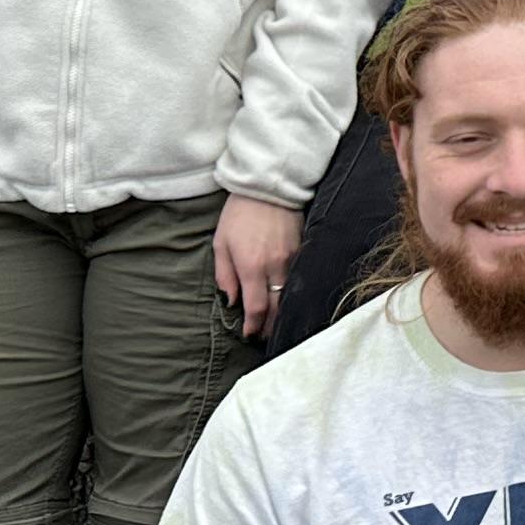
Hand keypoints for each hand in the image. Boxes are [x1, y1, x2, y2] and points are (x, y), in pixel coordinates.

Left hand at [211, 194, 303, 338]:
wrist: (269, 187)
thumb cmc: (239, 214)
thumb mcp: (221, 243)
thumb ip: (225, 275)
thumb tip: (231, 301)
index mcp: (251, 266)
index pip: (256, 308)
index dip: (253, 326)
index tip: (249, 334)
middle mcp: (275, 266)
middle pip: (277, 307)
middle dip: (269, 326)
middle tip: (263, 336)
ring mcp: (293, 259)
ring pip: (290, 295)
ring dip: (281, 313)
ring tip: (274, 323)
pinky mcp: (303, 250)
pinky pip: (298, 279)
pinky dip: (292, 293)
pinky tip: (286, 299)